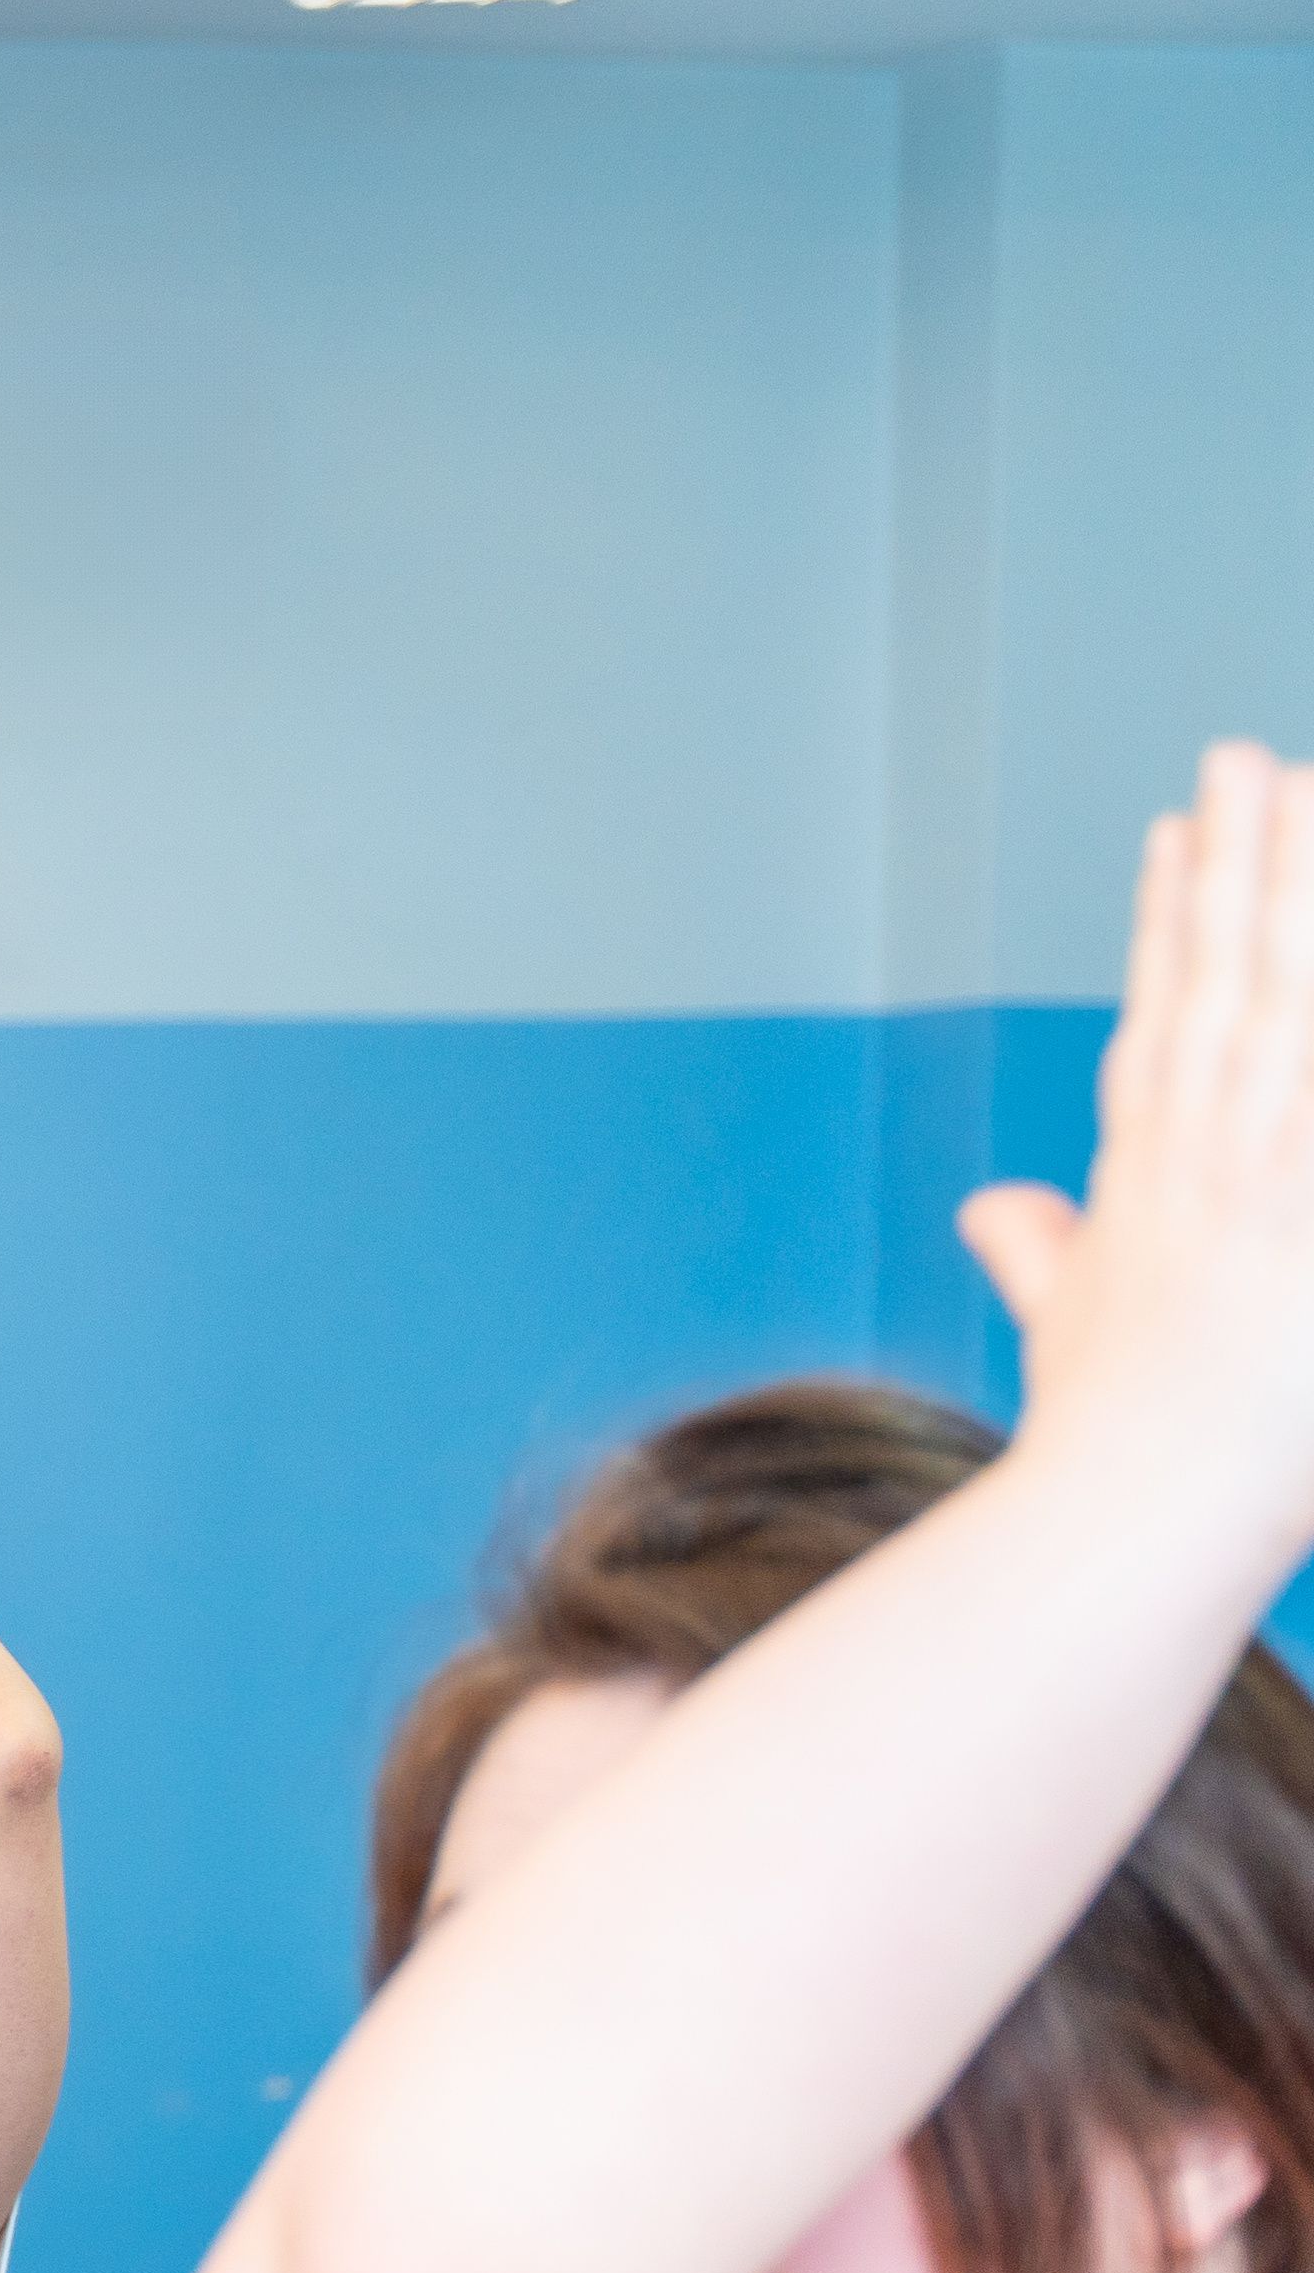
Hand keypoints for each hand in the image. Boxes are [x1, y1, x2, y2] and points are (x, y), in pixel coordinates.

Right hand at [973, 742, 1313, 1530]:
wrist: (1133, 1519)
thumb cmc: (1113, 1454)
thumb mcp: (1074, 1340)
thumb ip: (1038, 1260)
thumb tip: (990, 1207)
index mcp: (1142, 1181)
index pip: (1159, 1018)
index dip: (1167, 917)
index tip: (1180, 829)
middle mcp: (1192, 1157)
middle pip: (1218, 977)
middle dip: (1233, 860)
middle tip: (1247, 752)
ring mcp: (1254, 1176)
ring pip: (1278, 996)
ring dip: (1290, 889)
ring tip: (1305, 787)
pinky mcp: (1298, 1212)